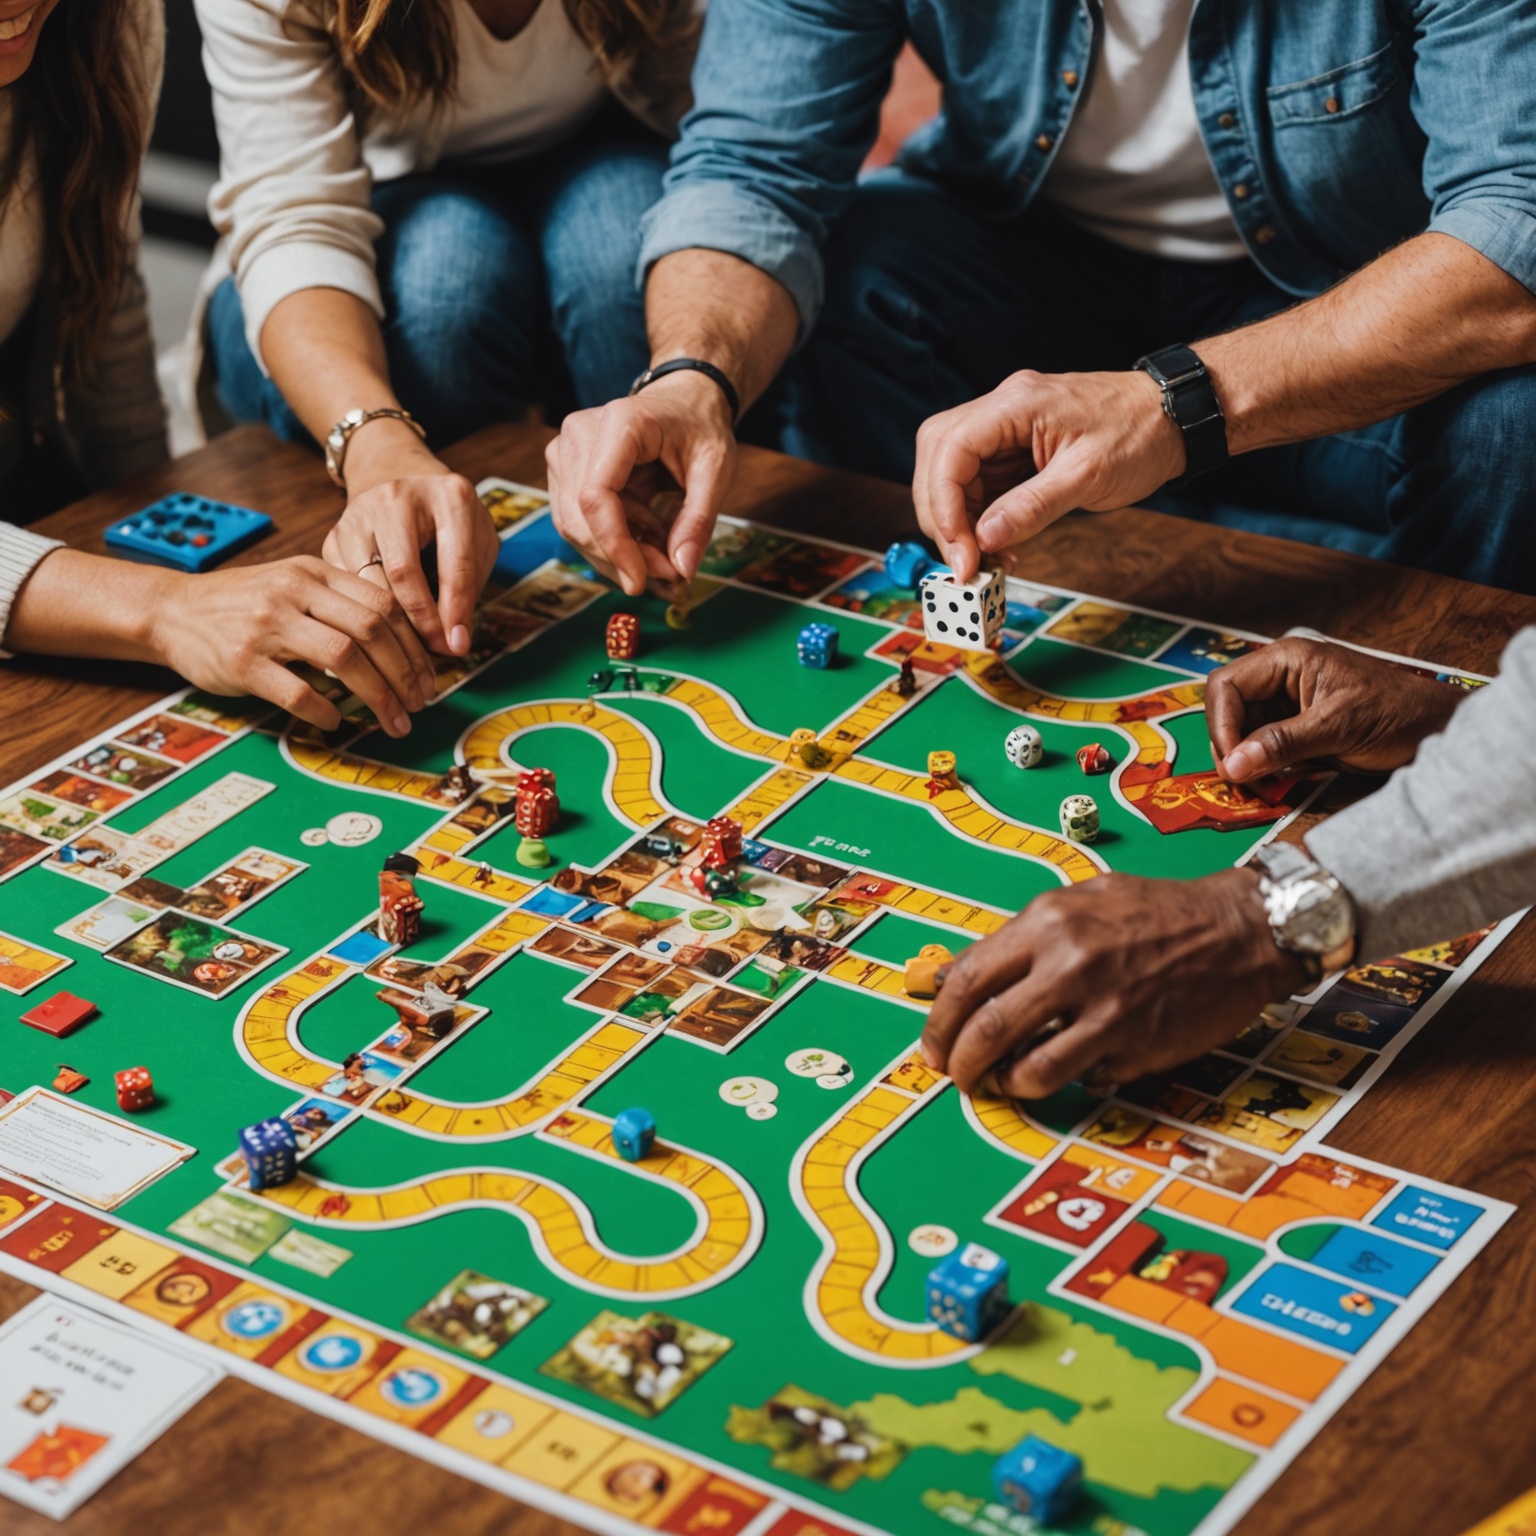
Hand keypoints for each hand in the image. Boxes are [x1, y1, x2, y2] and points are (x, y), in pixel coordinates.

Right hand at [150, 557, 435, 737]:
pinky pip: (298, 692)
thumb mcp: (294, 585)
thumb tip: (404, 646)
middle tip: (419, 703)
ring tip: (393, 721)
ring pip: (343, 659)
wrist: (172, 610)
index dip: (415, 645)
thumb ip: (341, 604)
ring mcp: (267, 626)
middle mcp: (293, 592)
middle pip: (371, 631)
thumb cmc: (244, 604)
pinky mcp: (243, 662)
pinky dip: (326, 712)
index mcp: (313, 572)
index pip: (383, 605)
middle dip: (405, 673)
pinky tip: (336, 722)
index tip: (429, 676)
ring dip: (377, 696)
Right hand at [321, 429, 498, 656]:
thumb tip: (452, 643)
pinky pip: (345, 587)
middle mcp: (398, 498)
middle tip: (431, 655)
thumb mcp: (476, 547)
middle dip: (419, 622)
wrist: (407, 488)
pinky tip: (379, 637)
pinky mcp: (334, 535)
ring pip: (367, 583)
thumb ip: (467, 589)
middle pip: (403, 572)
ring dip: (388, 626)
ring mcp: (359, 514)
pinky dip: (362, 616)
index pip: (453, 563)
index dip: (456, 611)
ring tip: (407, 652)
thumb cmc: (451, 525)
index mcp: (449, 497)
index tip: (458, 647)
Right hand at [546, 370, 735, 596]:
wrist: (684, 399)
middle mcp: (579, 433)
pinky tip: (647, 536)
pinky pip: (579, 522)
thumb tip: (682, 570)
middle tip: (668, 574)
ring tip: (663, 550)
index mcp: (618, 423)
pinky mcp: (565, 470)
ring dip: (617, 553)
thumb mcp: (715, 469)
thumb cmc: (700, 426)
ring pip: (574, 527)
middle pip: (579, 518)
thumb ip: (699, 520)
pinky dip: (613, 541)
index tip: (641, 582)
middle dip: (620, 557)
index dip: (614, 545)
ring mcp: (565, 451)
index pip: (595, 496)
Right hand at [912, 369, 1184, 581]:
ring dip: (959, 519)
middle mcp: (1003, 409)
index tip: (961, 551)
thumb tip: (985, 538)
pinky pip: (980, 482)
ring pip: (952, 472)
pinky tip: (999, 543)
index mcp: (1016, 404)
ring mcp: (1007, 428)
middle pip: (938, 456)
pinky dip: (980, 517)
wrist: (1175, 416)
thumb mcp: (1088, 475)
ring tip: (985, 558)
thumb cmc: (1141, 433)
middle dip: (941, 513)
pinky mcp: (1015, 448)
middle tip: (963, 561)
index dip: (944, 504)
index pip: (950, 448)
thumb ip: (1032, 507)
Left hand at [920, 869, 1305, 1097]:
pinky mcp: (1137, 1045)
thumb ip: (1022, 937)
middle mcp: (1070, 964)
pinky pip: (1080, 1079)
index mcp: (1048, 922)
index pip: (967, 978)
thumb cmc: (1158, 911)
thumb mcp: (1080, 901)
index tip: (933, 1042)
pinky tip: (1059, 1073)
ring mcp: (1105, 1009)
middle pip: (985, 1030)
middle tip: (954, 1075)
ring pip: (1027, 1069)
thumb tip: (960, 975)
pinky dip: (1060, 1084)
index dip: (939, 1020)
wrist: (1240, 928)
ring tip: (999, 1083)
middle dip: (958, 1063)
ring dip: (1002, 1085)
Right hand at [1208, 636, 1464, 783]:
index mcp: (1288, 660)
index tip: (1231, 761)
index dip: (1221, 724)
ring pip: (1240, 732)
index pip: (1227, 687)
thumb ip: (1282, 743)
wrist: (1436, 729)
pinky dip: (1261, 767)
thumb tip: (1234, 764)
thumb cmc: (1398, 712)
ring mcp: (1286, 704)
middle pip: (1227, 709)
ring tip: (1260, 784)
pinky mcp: (1294, 728)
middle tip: (1241, 778)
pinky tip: (1273, 780)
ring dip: (1244, 761)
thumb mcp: (1338, 727)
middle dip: (1230, 745)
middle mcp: (1280, 678)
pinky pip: (1261, 746)